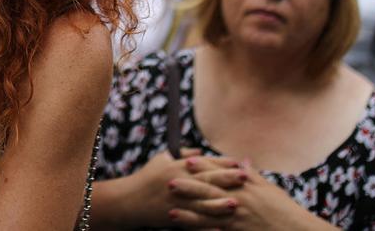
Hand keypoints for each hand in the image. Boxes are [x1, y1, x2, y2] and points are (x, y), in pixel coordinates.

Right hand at [114, 148, 241, 225]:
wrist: (129, 201)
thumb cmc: (147, 177)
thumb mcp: (162, 159)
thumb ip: (182, 154)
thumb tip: (201, 152)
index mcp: (177, 167)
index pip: (203, 163)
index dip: (221, 162)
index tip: (237, 161)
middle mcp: (178, 183)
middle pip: (206, 181)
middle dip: (226, 179)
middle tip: (245, 177)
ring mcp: (176, 202)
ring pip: (201, 203)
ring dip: (219, 204)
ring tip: (235, 204)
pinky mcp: (174, 217)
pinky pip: (193, 222)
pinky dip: (206, 225)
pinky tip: (219, 228)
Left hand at [169, 159, 318, 230]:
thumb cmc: (284, 210)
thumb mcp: (269, 189)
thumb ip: (252, 176)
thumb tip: (240, 162)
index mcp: (246, 187)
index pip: (220, 173)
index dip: (202, 167)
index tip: (185, 160)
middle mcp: (240, 201)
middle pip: (210, 192)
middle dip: (189, 187)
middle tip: (169, 182)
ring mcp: (239, 219)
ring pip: (210, 216)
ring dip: (189, 215)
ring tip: (171, 212)